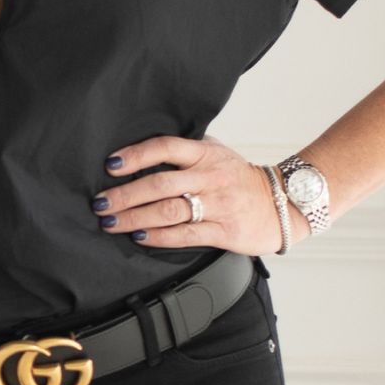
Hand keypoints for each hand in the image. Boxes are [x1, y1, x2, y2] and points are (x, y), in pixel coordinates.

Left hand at [91, 133, 299, 255]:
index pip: (164, 147)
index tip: (111, 165)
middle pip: (159, 184)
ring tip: (111, 221)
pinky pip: (185, 234)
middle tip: (99, 203)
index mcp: (205, 154)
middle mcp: (210, 177)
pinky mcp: (224, 230)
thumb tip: (142, 149)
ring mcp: (218, 204)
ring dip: (134, 217)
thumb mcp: (216, 153)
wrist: (284, 203)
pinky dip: (158, 237)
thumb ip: (185, 151)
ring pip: (168, 210)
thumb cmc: (240, 178)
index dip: (135, 155)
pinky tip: (139, 236)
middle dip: (124, 195)